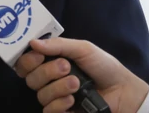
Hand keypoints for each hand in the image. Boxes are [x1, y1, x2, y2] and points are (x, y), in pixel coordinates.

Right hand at [15, 38, 148, 112]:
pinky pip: (48, 110)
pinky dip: (59, 104)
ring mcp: (55, 98)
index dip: (27, 60)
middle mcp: (49, 80)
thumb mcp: (83, 49)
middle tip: (66, 67)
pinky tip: (73, 100)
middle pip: (30, 78)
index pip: (25, 62)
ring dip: (58, 87)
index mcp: (50, 62)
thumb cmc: (104, 66)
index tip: (38, 55)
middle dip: (47, 71)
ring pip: (40, 94)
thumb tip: (32, 42)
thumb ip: (58, 45)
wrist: (124, 91)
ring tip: (77, 84)